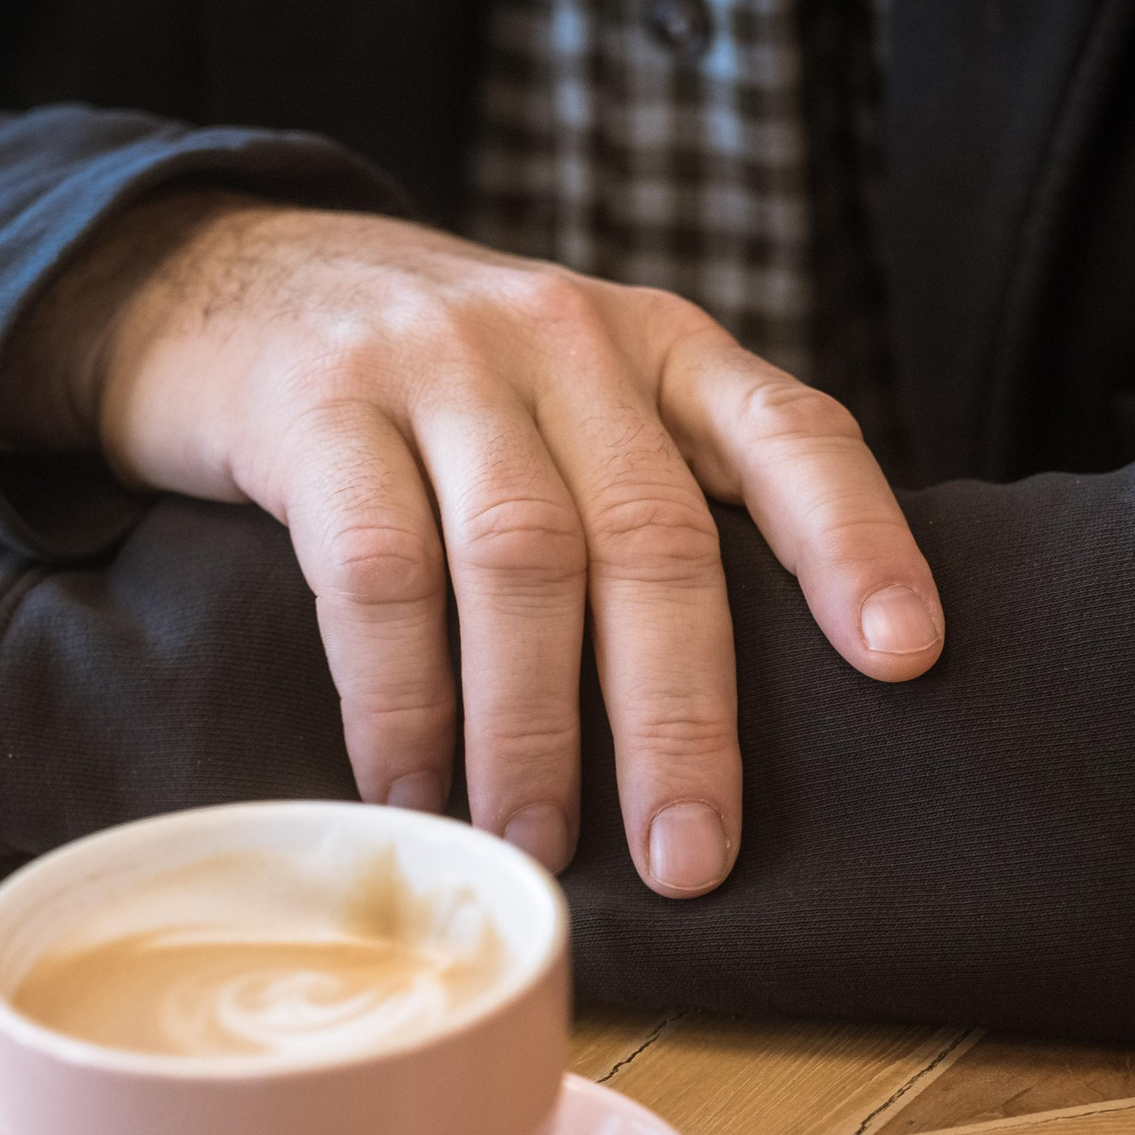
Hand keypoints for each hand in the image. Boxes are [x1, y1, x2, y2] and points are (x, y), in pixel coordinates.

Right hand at [18, 195, 943, 896]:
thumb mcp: (565, 399)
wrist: (228, 276)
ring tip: (535, 846)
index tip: (906, 659)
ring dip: (532, 726)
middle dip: (678, 712)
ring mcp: (440, 361)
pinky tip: (408, 789)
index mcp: (658, 347)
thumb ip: (647, 496)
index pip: (791, 431)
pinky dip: (398, 698)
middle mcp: (566, 339)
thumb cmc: (431, 389)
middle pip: (650, 533)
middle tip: (688, 858)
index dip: (855, 543)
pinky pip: (375, 569)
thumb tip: (731, 718)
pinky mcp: (318, 403)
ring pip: (520, 559)